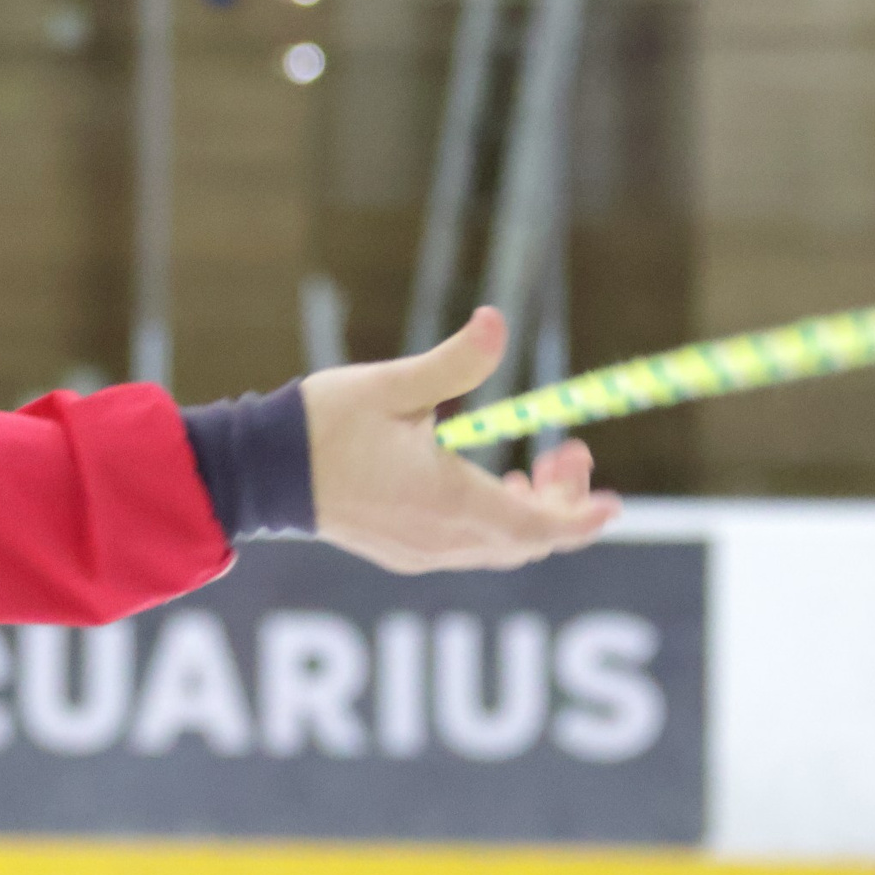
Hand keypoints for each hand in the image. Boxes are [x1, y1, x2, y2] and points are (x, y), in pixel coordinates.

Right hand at [304, 306, 618, 572]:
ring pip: (499, 548)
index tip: (613, 500)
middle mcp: (440, 538)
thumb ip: (454, 362)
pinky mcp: (401, 552)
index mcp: (448, 500)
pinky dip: (494, 525)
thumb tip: (497, 322)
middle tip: (568, 454)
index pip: (540, 527)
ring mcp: (419, 551)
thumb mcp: (391, 386)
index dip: (583, 516)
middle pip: (527, 541)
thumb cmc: (321, 427)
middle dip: (560, 503)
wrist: (260, 473)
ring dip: (527, 514)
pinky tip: (484, 488)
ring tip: (530, 469)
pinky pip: (468, 549)